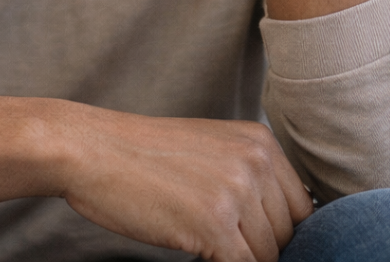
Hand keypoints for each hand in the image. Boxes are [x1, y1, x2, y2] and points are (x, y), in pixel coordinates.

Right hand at [59, 112, 313, 261]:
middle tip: (210, 234)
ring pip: (267, 257)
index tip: (243, 234)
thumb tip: (286, 233)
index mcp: (259, 140)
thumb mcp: (209, 152)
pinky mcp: (215, 224)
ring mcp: (237, 191)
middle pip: (288, 236)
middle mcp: (256, 160)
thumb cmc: (140, 156)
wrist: (88, 148)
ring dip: (234, 257)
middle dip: (255, 247)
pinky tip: (192, 248)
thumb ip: (249, 179)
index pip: (302, 209)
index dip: (276, 232)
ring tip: (193, 233)